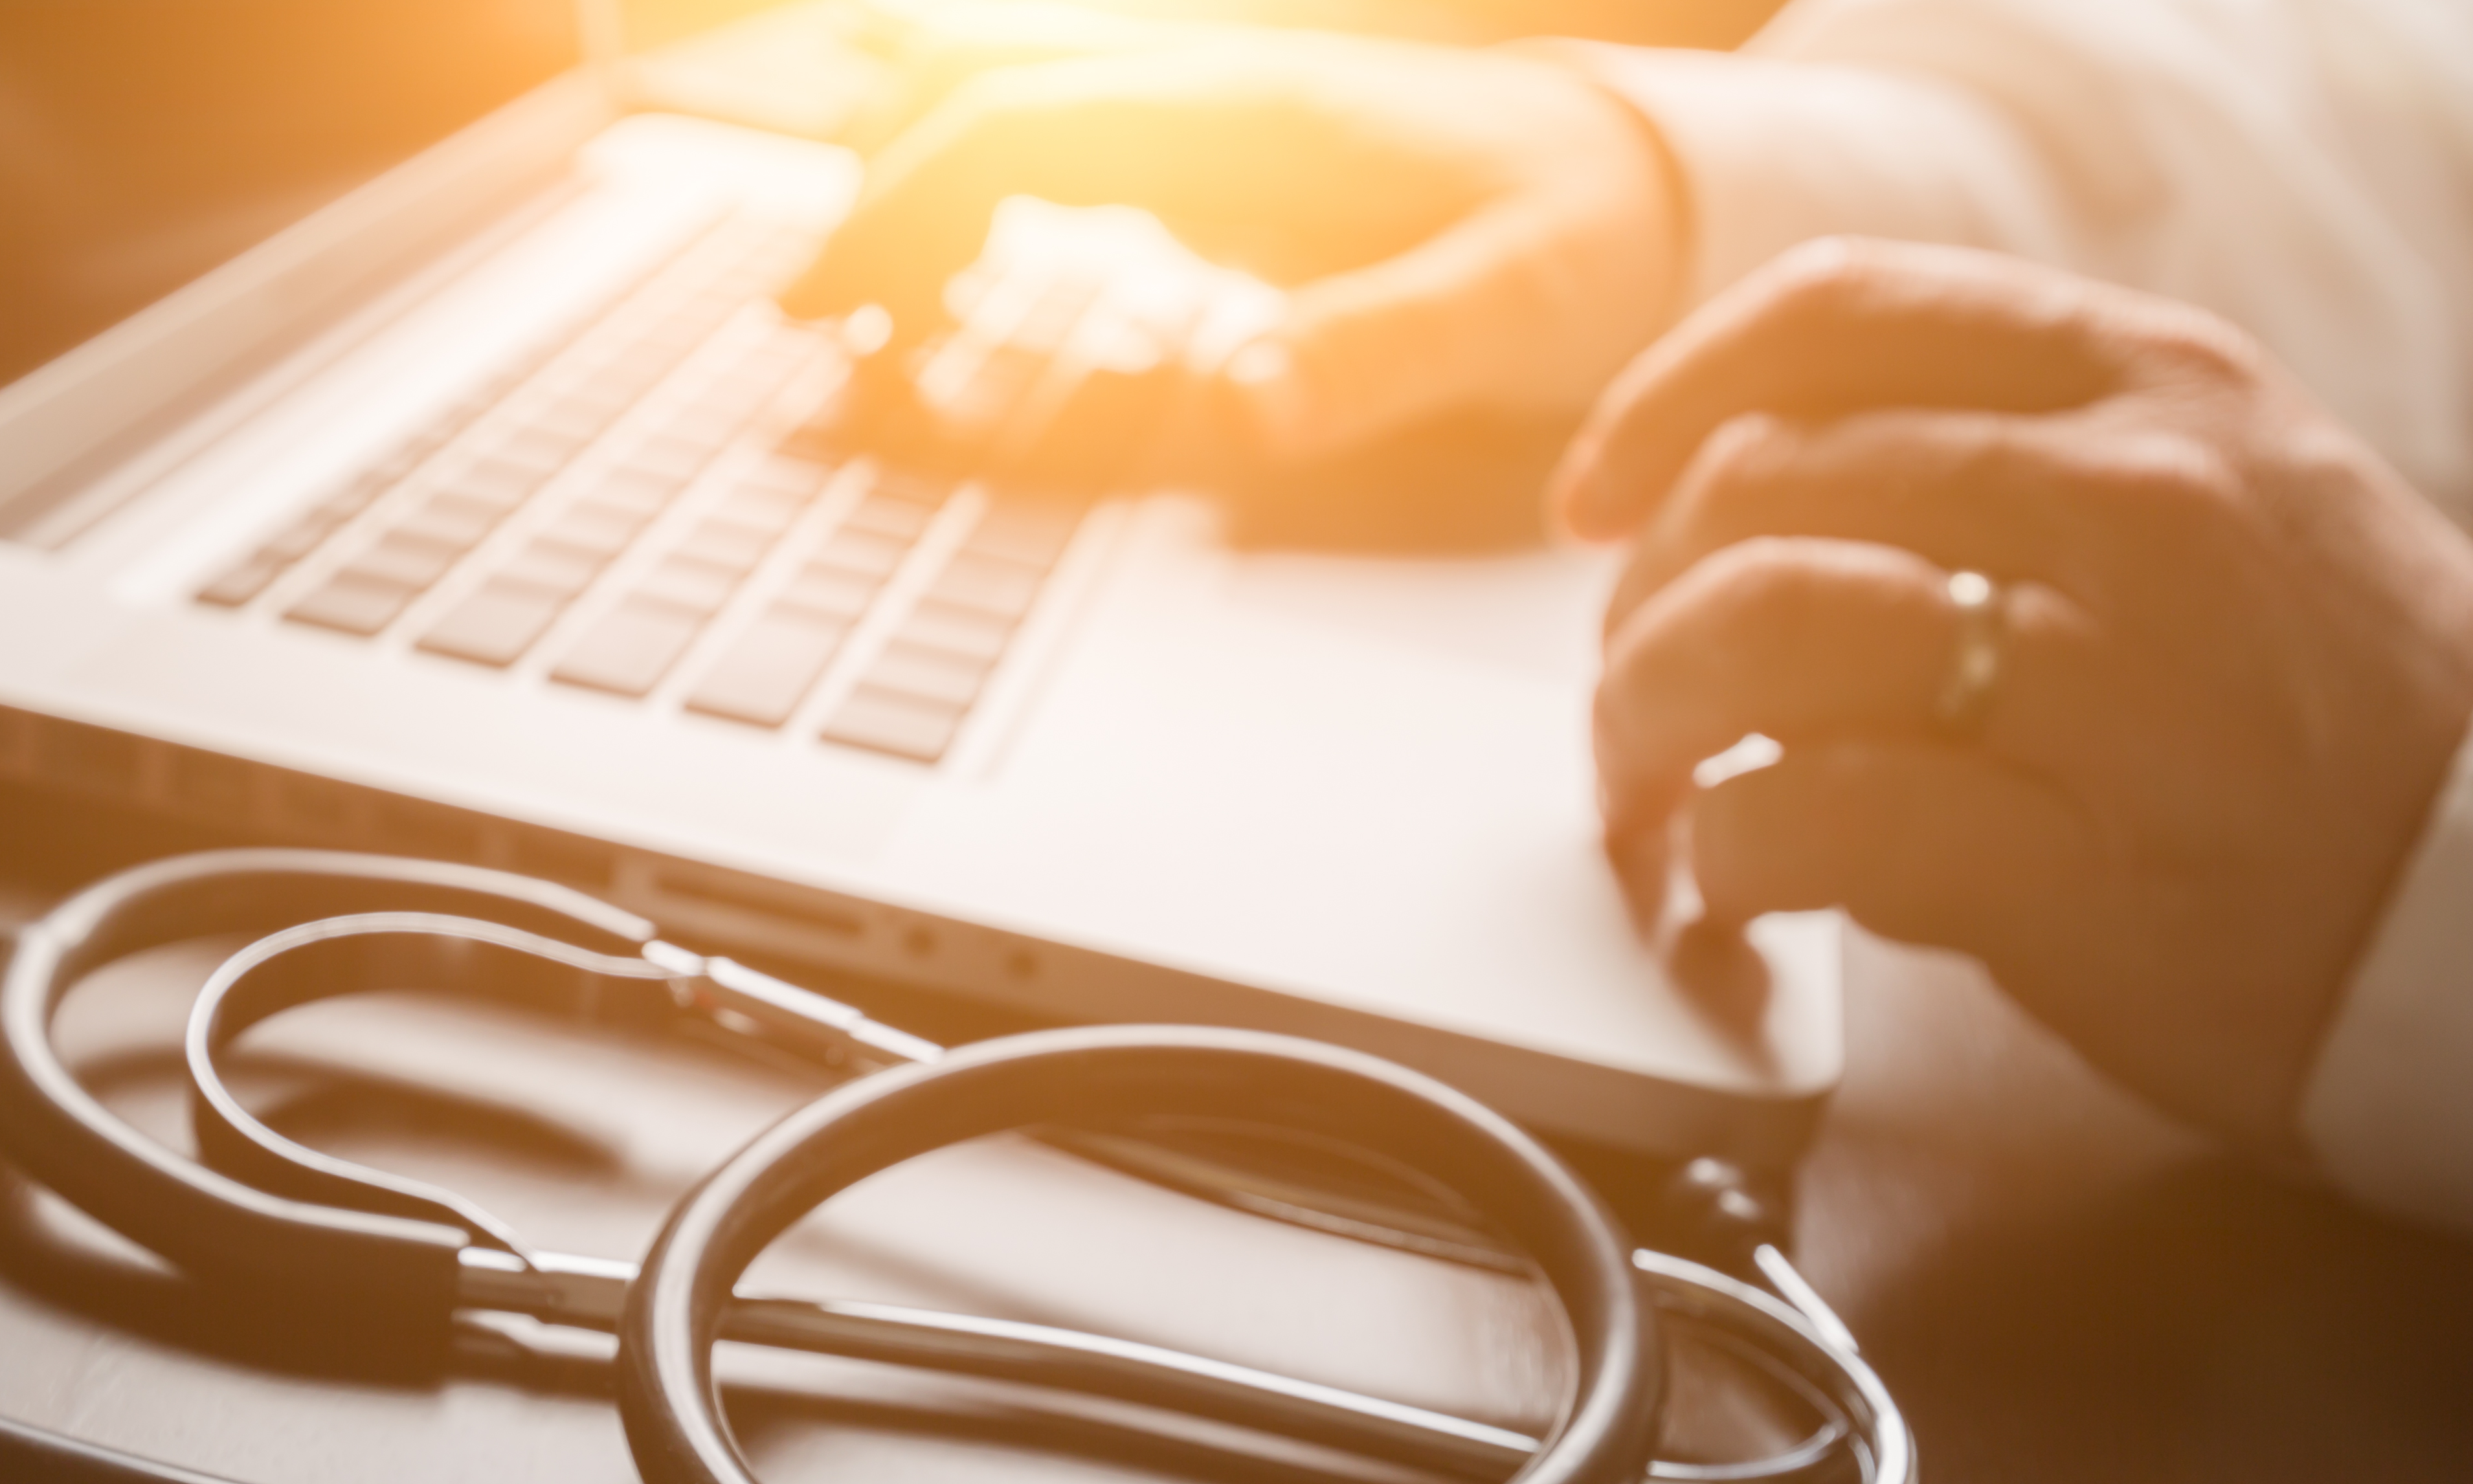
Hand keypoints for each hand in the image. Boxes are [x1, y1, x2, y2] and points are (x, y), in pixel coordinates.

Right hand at [781, 29, 1691, 460]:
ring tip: (854, 325)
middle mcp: (1221, 94)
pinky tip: (960, 299)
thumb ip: (1378, 349)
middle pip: (987, 114)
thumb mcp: (1515, 302)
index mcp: (1259, 112)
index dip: (904, 207)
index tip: (835, 302)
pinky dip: (994, 218)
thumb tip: (1241, 402)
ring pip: (1019, 126)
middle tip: (802, 330)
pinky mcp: (1233, 166)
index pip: (1021, 126)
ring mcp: (1221, 123)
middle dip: (877, 212)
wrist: (1669, 184)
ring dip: (922, 208)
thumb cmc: (1597, 233)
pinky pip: (1075, 165)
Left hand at [1560, 241, 2472, 1149]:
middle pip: (1762, 488)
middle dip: (1642, 605)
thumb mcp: (2229, 498)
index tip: (1599, 494)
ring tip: (1651, 793)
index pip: (1842, 318)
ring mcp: (2113, 689)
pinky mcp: (2080, 874)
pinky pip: (1809, 819)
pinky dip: (1723, 858)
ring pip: (1762, 634)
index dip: (1671, 398)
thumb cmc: (2349, 717)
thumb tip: (1775, 475)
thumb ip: (2031, 453)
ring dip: (1648, 725)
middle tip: (1629, 698)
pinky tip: (1732, 888)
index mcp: (2158, 389)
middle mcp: (2135, 507)